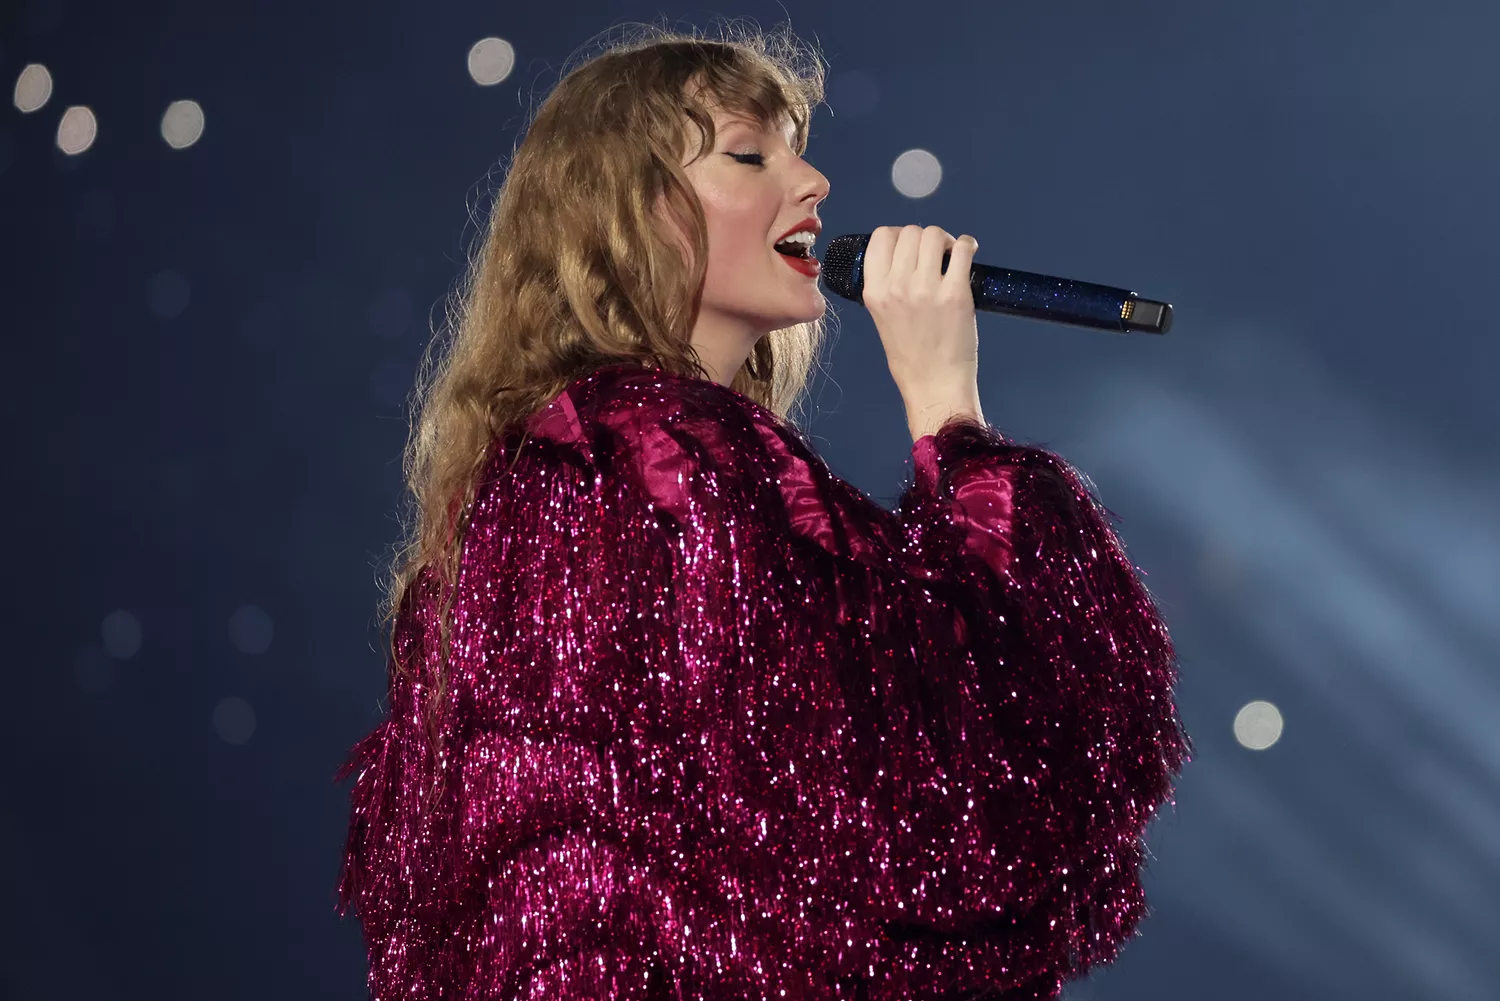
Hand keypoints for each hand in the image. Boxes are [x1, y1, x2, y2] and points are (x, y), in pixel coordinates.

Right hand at [861, 225, 980, 403]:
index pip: (881, 237)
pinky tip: (967, 253)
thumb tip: (905, 256)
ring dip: (946, 240)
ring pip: (935, 235)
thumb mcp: (881, 318)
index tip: (909, 246)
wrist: (933, 385)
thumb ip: (887, 285)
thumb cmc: (910, 357)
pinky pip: (963, 250)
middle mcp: (897, 286)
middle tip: (935, 254)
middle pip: (910, 232)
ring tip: (951, 255)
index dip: (897, 234)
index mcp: (875, 291)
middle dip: (924, 237)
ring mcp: (927, 289)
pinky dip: (967, 245)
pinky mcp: (956, 294)